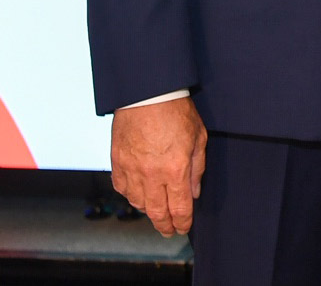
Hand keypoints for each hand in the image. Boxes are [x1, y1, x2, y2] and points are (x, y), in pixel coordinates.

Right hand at [109, 97, 206, 236]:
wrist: (147, 94)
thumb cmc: (177, 112)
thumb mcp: (198, 138)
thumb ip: (197, 168)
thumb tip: (194, 193)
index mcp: (175, 169)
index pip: (179, 207)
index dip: (182, 222)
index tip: (183, 228)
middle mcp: (151, 174)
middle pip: (156, 211)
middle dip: (164, 224)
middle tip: (169, 230)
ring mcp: (131, 169)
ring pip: (137, 203)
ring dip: (148, 211)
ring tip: (156, 213)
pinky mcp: (117, 162)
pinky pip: (122, 188)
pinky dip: (130, 196)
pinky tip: (138, 195)